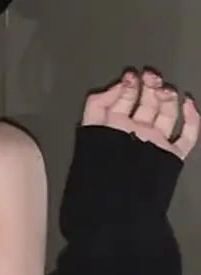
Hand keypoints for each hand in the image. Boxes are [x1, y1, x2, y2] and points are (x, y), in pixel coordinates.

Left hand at [82, 67, 199, 160]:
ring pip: (168, 114)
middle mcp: (135, 134)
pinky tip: (187, 103)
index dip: (129, 84)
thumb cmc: (99, 163)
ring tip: (164, 90)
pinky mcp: (170, 155)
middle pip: (148, 103)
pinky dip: (192, 119)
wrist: (115, 193)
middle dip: (150, 86)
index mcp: (115, 128)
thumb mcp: (90, 127)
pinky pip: (187, 136)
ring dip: (168, 98)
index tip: (132, 75)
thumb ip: (98, 103)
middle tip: (150, 77)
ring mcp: (154, 144)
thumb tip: (119, 85)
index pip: (126, 100)